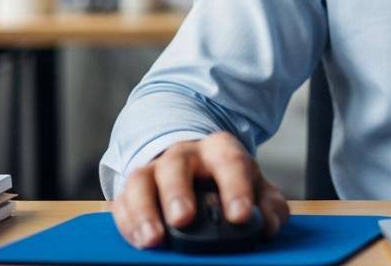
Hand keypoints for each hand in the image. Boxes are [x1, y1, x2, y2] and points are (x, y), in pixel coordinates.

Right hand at [113, 131, 290, 249]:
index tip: (240, 216)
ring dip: (145, 210)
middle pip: (176, 164)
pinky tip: (139, 241)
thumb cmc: (228, 182)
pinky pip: (122, 201)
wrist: (196, 167)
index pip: (229, 161)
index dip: (235, 188)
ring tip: (154, 239)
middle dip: (178, 192)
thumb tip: (268, 225)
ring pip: (142, 180)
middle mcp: (184, 155)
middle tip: (184, 219)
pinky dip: (128, 222)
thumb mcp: (254, 187)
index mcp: (220, 149)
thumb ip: (268, 206)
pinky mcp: (132, 190)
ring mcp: (154, 170)